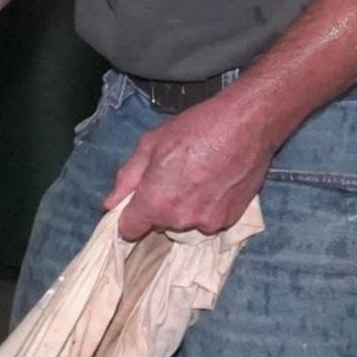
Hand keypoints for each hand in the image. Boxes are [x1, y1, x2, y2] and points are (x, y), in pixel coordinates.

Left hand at [104, 94, 283, 237]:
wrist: (246, 126)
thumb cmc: (195, 129)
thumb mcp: (150, 145)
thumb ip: (127, 178)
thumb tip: (110, 203)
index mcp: (155, 202)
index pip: (130, 230)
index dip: (131, 216)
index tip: (137, 203)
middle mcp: (180, 220)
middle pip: (159, 224)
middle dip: (161, 206)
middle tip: (175, 176)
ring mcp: (207, 223)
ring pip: (185, 222)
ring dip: (187, 207)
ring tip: (199, 177)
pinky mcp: (230, 221)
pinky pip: (209, 219)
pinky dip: (209, 206)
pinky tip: (216, 182)